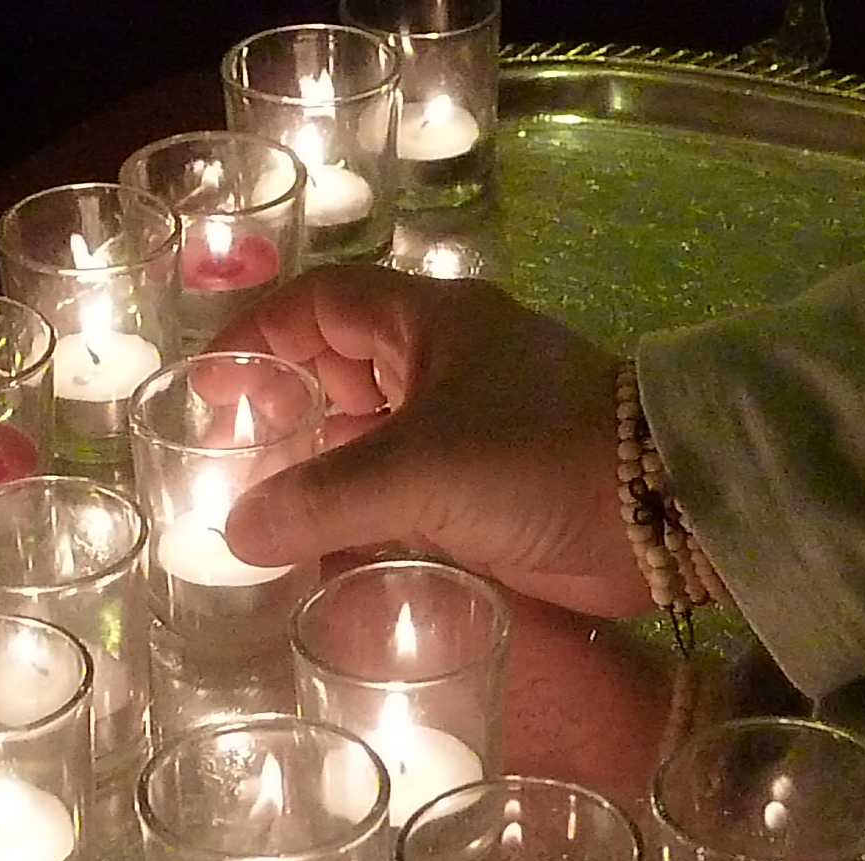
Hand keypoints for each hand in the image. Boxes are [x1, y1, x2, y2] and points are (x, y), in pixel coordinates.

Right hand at [213, 264, 653, 617]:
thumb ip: (322, 500)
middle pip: (332, 372)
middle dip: (275, 411)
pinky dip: (353, 517)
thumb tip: (235, 531)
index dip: (254, 334)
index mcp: (426, 324)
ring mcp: (458, 432)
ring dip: (311, 473)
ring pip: (362, 441)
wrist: (662, 515)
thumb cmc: (539, 457)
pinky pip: (394, 495)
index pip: (318, 304)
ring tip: (249, 515)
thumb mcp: (422, 469)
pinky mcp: (476, 493)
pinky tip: (312, 553)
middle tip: (214, 462)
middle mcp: (437, 368)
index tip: (202, 385)